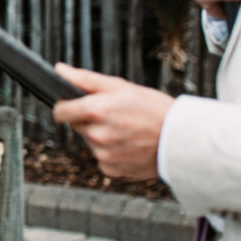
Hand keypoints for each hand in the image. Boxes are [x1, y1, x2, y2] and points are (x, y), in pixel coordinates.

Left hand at [52, 65, 175, 181]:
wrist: (181, 140)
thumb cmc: (154, 109)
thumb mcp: (121, 86)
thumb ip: (85, 79)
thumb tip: (60, 70)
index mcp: (95, 110)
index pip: (60, 112)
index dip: (67, 106)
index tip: (76, 104)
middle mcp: (96, 134)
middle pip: (77, 126)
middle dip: (89, 119)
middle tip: (115, 115)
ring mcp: (103, 154)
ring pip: (91, 142)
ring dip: (101, 136)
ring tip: (127, 130)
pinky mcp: (111, 169)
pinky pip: (102, 158)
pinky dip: (111, 152)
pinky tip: (129, 145)